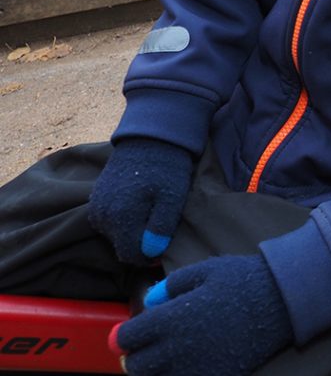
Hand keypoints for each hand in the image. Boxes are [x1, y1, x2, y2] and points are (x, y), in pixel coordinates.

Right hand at [89, 138, 192, 264]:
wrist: (150, 138)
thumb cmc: (166, 169)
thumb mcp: (172, 199)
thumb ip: (160, 229)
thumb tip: (150, 253)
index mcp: (121, 218)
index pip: (130, 255)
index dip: (148, 256)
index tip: (163, 244)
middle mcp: (102, 215)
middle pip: (121, 246)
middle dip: (140, 243)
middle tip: (160, 226)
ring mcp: (96, 206)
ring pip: (114, 234)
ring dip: (131, 231)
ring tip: (150, 212)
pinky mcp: (96, 197)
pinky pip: (108, 221)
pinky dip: (122, 220)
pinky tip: (138, 205)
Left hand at [111, 254, 292, 375]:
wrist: (282, 302)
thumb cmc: (243, 280)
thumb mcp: (206, 271)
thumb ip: (172, 286)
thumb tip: (150, 301)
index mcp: (172, 319)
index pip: (128, 338)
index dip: (121, 337)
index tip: (124, 335)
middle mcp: (178, 348)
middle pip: (137, 367)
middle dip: (134, 358)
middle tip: (142, 349)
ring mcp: (196, 368)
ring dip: (155, 371)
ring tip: (163, 360)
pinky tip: (186, 366)